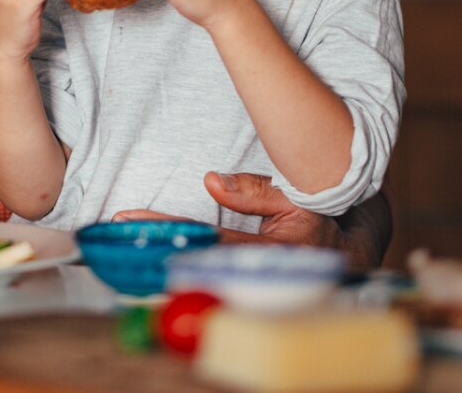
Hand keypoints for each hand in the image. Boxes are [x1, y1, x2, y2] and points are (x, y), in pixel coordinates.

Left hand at [113, 172, 383, 269]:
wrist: (348, 249)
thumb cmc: (323, 215)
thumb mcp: (299, 195)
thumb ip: (256, 191)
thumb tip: (211, 182)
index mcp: (273, 251)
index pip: (208, 238)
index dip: (168, 226)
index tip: (130, 215)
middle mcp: (257, 272)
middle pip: (193, 259)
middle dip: (154, 243)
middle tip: (114, 228)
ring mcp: (249, 278)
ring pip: (196, 268)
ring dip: (160, 253)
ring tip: (124, 237)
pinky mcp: (242, 277)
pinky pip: (205, 269)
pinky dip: (178, 260)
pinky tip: (152, 249)